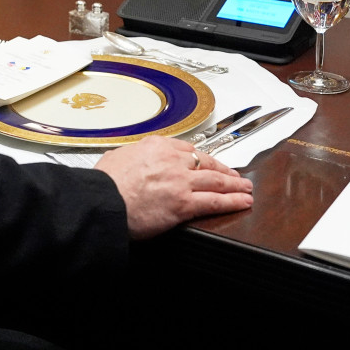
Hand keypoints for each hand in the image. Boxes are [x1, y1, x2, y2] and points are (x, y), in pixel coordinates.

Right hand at [95, 135, 252, 239]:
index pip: (188, 150)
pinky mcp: (184, 203)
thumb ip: (128, 157)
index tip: (209, 163)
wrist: (103, 203)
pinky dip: (233, 201)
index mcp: (156, 145)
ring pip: (216, 181)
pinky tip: (243, 202)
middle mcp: (172, 160)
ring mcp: (181, 181)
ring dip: (235, 185)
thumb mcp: (115, 158)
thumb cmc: (104, 185)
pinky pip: (215, 201)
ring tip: (246, 189)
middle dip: (225, 170)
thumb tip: (125, 160)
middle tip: (236, 175)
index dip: (203, 158)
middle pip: (207, 163)